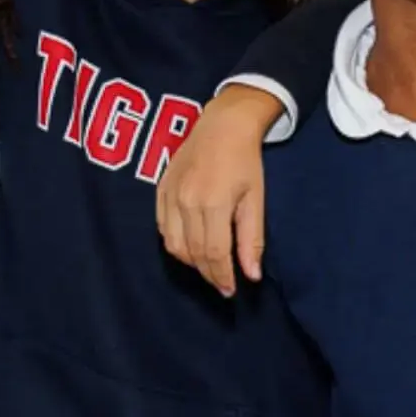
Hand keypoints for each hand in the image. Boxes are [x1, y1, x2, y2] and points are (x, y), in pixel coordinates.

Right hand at [155, 87, 285, 296]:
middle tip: (223, 285)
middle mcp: (186, 202)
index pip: (214, 253)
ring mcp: (169, 196)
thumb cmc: (245, 161)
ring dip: (191, 262)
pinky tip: (191, 248)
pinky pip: (162, 229)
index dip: (222, 277)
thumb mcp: (255, 199)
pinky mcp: (160, 190)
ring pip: (174, 245)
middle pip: (194, 253)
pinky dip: (175, 244)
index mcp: (212, 203)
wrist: (222, 125)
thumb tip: (251, 275)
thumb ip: (252, 239)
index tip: (231, 291)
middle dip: (209, 274)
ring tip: (209, 268)